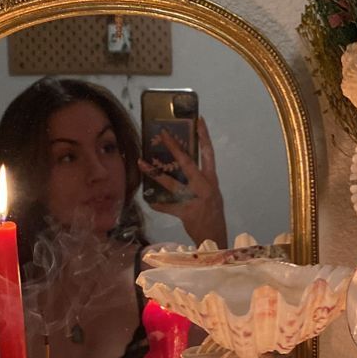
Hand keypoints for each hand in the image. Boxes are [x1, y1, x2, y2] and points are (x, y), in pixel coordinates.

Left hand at [139, 117, 226, 247]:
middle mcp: (204, 186)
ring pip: (171, 182)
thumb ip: (200, 181)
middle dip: (174, 147)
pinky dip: (158, 204)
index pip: (208, 154)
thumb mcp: (211, 194)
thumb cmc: (213, 214)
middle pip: (187, 162)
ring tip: (141, 163)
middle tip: (162, 133)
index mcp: (211, 180)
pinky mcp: (185, 211)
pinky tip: (150, 201)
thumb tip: (184, 169)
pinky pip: (167, 206)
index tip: (198, 120)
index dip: (204, 136)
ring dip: (155, 173)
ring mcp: (194, 198)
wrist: (215, 237)